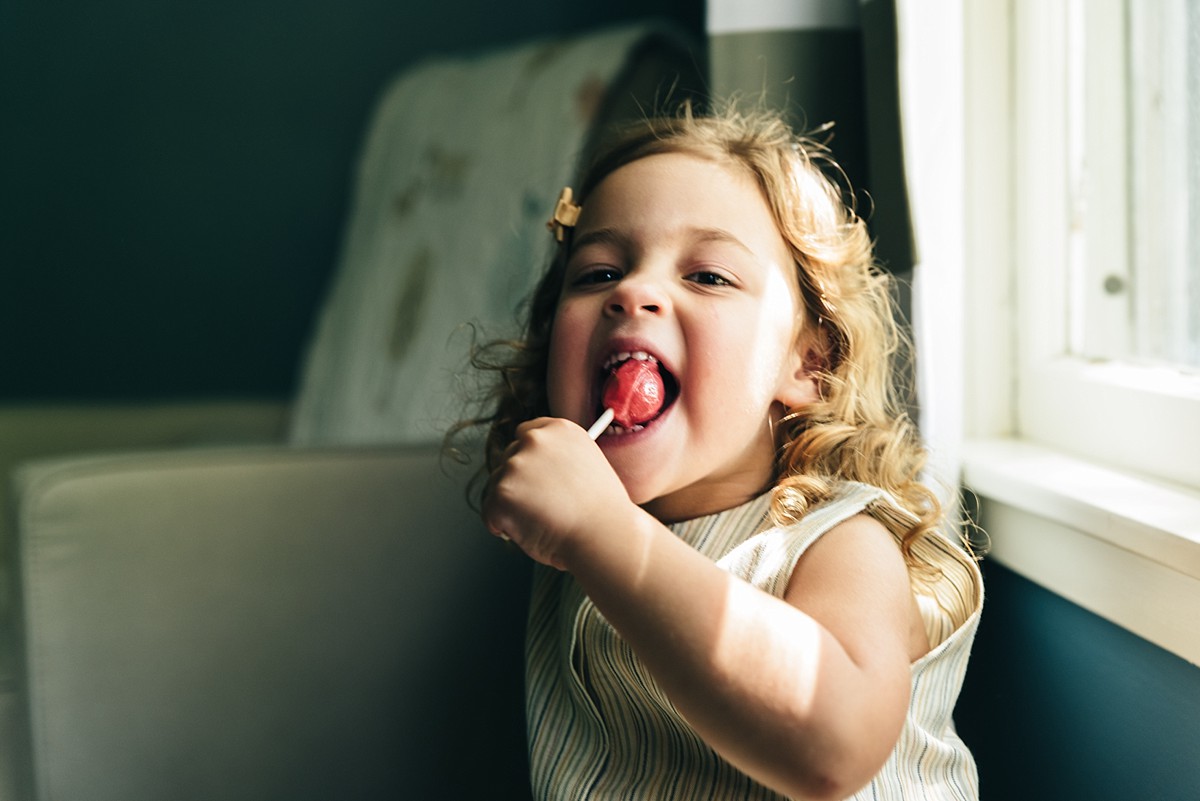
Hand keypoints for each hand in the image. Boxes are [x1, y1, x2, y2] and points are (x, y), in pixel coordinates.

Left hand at [483, 417, 632, 569]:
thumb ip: (557, 458)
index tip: (531, 474)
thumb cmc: (601, 512)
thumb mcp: (587, 465)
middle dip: (518, 482)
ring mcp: (516, 465)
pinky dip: (502, 526)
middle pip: (508, 458)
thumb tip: (534, 468)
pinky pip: (490, 512)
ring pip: (496, 486)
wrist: (604, 536)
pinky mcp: (502, 493)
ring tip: (540, 521)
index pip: (526, 433)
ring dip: (510, 505)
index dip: (528, 457)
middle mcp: (535, 440)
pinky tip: (529, 531)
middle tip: (539, 506)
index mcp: (558, 429)